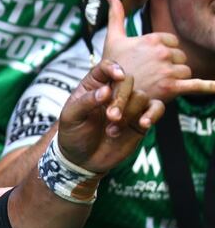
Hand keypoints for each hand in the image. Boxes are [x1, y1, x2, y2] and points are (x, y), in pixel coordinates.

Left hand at [56, 0, 166, 172]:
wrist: (82, 160)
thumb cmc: (73, 134)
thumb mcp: (71, 117)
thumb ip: (86, 102)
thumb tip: (106, 91)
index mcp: (93, 86)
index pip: (105, 68)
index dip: (113, 68)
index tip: (118, 76)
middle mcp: (113, 92)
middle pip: (127, 81)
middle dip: (122, 97)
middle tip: (111, 116)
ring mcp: (128, 105)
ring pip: (141, 96)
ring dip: (129, 113)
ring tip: (112, 131)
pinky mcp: (140, 119)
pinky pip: (156, 108)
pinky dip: (153, 114)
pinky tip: (143, 124)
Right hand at [101, 0, 205, 101]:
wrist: (107, 95)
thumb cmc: (111, 67)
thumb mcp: (112, 38)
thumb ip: (116, 14)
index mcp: (153, 39)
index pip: (172, 43)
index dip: (164, 52)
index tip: (151, 61)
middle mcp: (162, 52)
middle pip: (180, 57)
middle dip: (171, 65)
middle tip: (153, 75)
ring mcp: (167, 70)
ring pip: (185, 71)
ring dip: (176, 78)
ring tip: (158, 85)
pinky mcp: (171, 88)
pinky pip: (196, 85)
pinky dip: (207, 86)